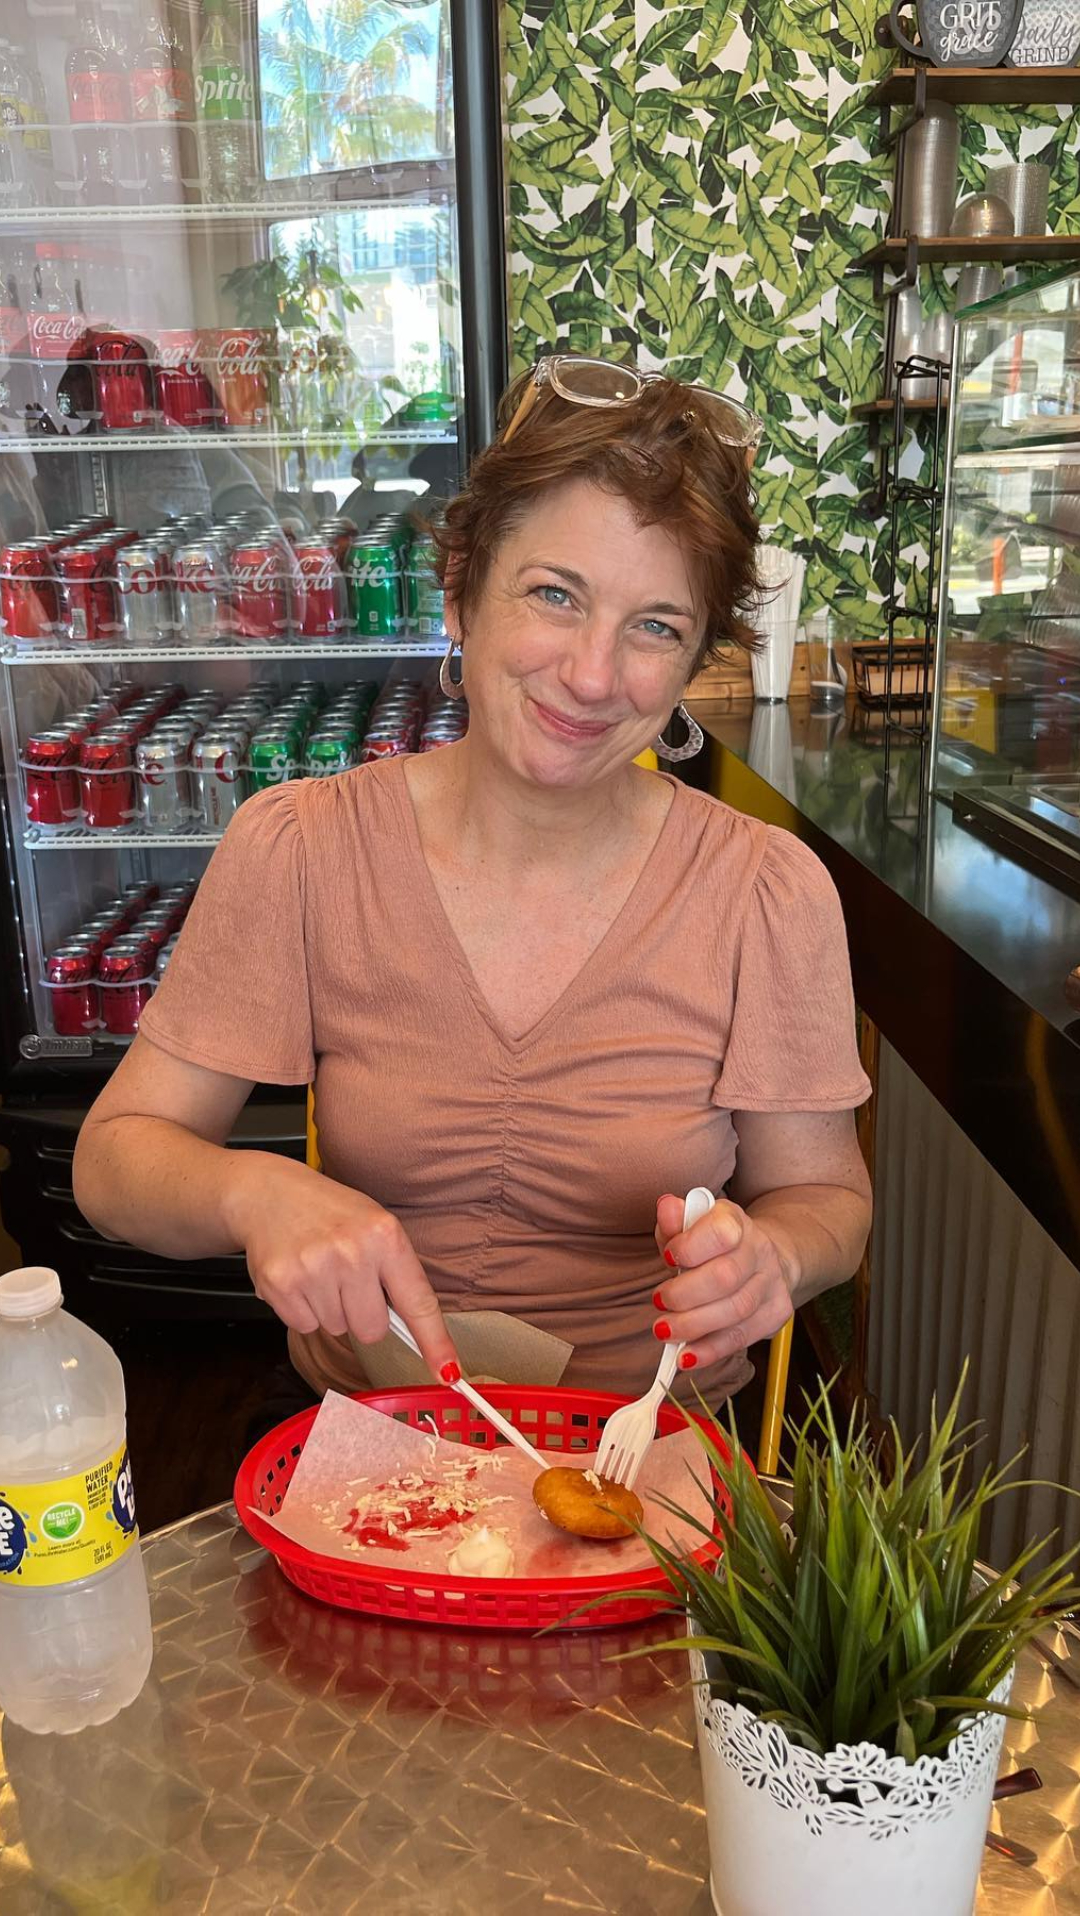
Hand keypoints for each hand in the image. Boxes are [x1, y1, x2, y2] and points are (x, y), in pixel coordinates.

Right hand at [225, 1152, 457, 1380]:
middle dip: (361, 1315)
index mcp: (384, 1235)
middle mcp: (351, 1251)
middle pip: (372, 1330)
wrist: (269, 1193)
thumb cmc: (331, 1214)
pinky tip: (298, 1277)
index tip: (447, 1372)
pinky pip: (305, 1326)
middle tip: (346, 1280)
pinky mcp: (280, 1285)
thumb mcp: (374, 1225)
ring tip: (318, 1270)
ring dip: (329, 1308)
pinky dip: (302, 1310)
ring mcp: (314, 1269)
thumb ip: (396, 1273)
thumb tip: (416, 1333)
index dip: (434, 1341)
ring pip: (337, 1329)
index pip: (418, 1301)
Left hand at [652, 1192, 793, 1370]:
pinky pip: (742, 1337)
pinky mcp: (776, 1313)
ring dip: (694, 1325)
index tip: (668, 1258)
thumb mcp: (688, 1227)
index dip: (690, 1248)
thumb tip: (666, 1207)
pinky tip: (687, 1355)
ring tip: (665, 1330)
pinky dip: (710, 1350)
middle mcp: (759, 1250)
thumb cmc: (710, 1245)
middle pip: (725, 1277)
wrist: (759, 1258)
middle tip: (659, 1301)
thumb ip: (674, 1222)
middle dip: (685, 1295)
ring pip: (735, 1311)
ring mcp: (772, 1282)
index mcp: (735, 1221)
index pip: (720, 1233)